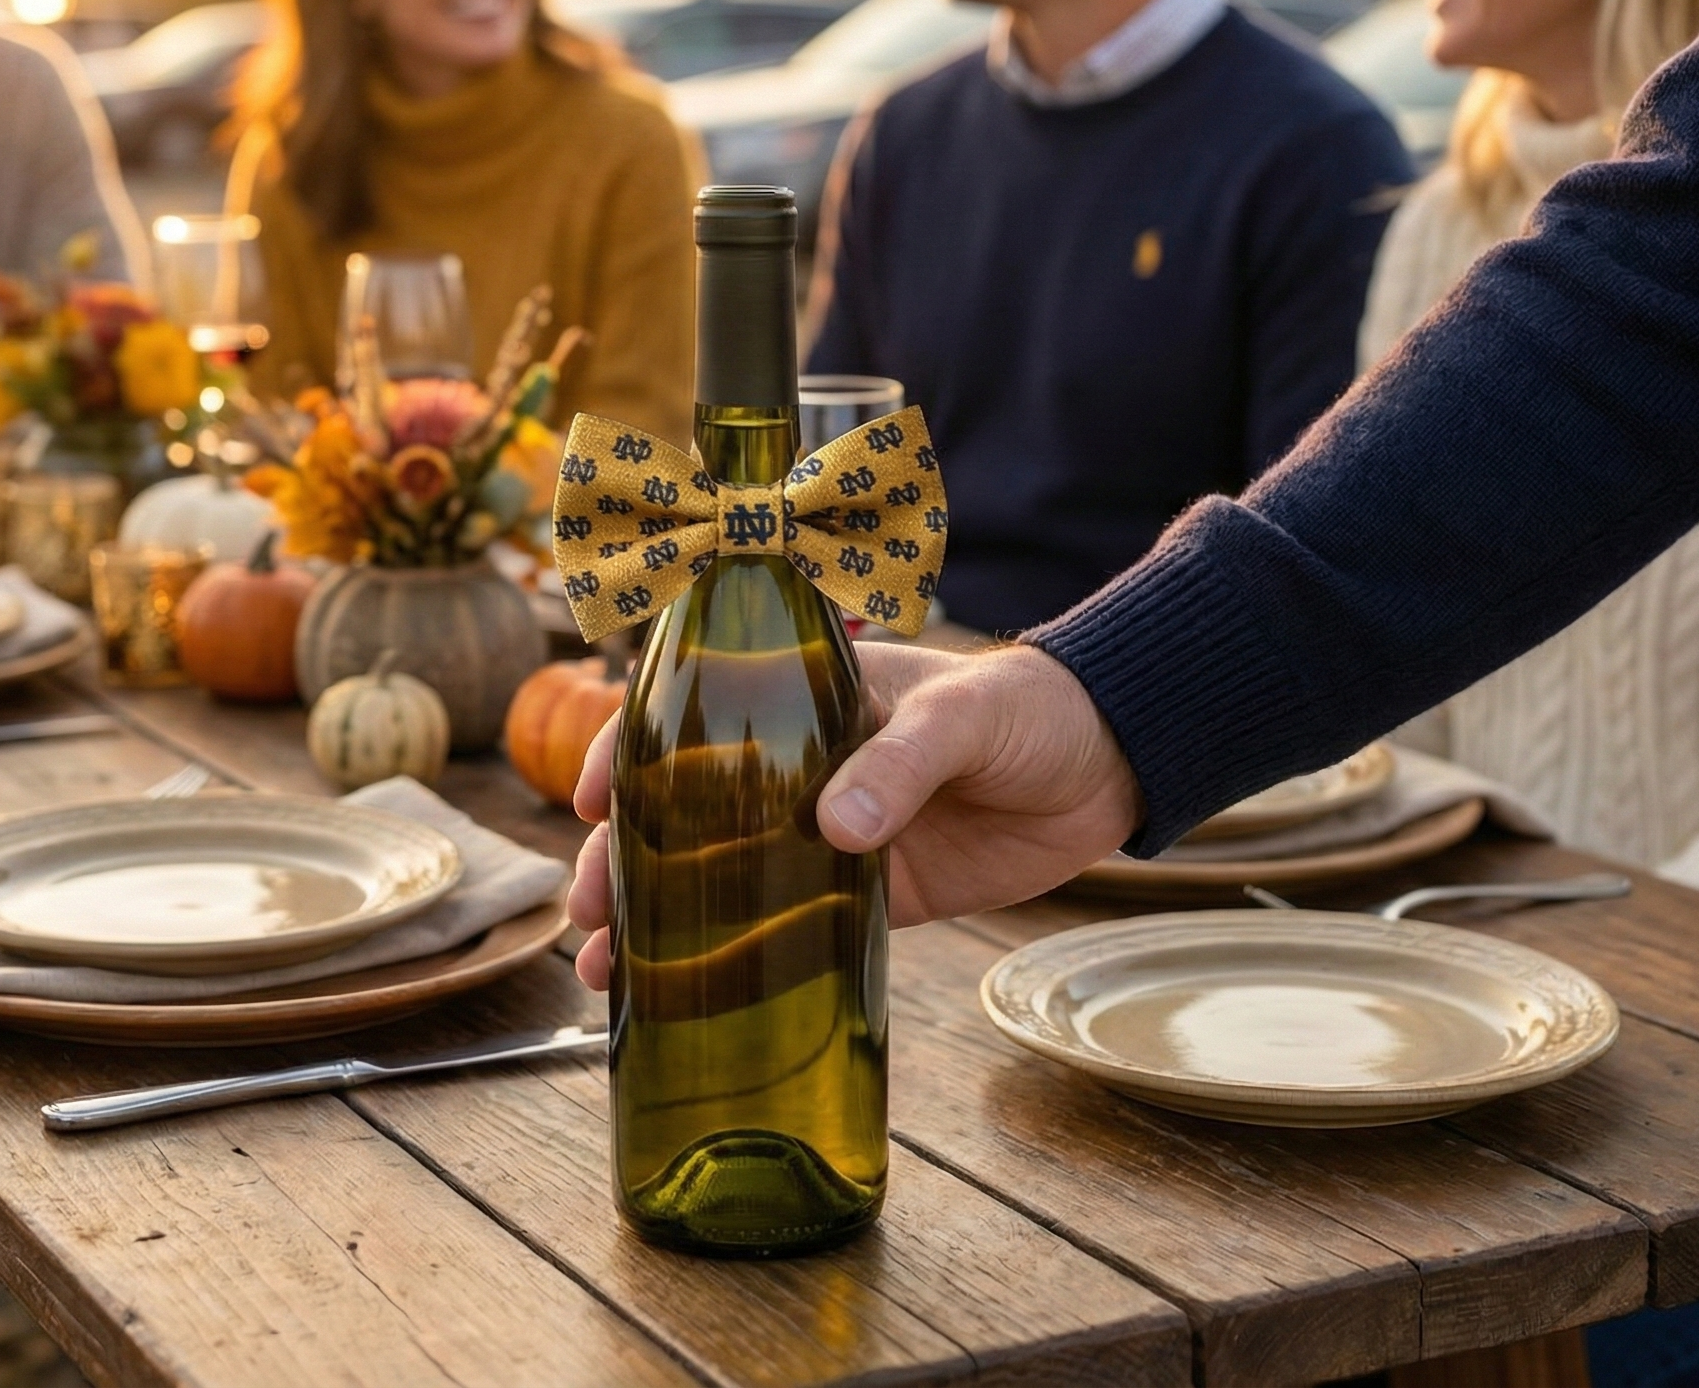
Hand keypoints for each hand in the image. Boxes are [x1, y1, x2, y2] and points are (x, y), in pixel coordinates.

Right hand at [566, 641, 1141, 991]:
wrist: (1113, 762)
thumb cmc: (1031, 706)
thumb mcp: (962, 713)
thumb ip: (900, 763)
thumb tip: (834, 829)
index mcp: (805, 696)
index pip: (692, 713)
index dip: (627, 751)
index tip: (585, 799)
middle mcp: (798, 767)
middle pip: (685, 811)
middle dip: (623, 860)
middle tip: (586, 912)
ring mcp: (830, 835)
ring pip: (722, 880)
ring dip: (660, 923)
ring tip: (604, 974)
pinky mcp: (872, 896)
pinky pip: (791, 932)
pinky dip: (737, 964)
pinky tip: (685, 1001)